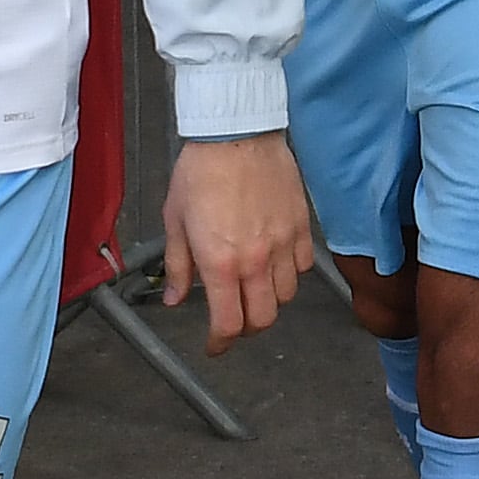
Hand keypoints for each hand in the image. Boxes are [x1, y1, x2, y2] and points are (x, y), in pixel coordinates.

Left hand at [161, 131, 314, 355]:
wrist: (236, 133)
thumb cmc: (202, 170)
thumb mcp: (175, 220)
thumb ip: (178, 265)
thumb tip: (175, 297)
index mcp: (220, 262)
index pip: (228, 323)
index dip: (220, 343)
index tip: (214, 345)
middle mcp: (256, 260)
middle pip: (263, 319)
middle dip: (246, 327)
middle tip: (233, 319)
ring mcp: (283, 244)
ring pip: (286, 296)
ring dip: (268, 300)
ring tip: (253, 287)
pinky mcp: (301, 226)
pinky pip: (303, 266)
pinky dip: (290, 272)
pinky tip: (275, 261)